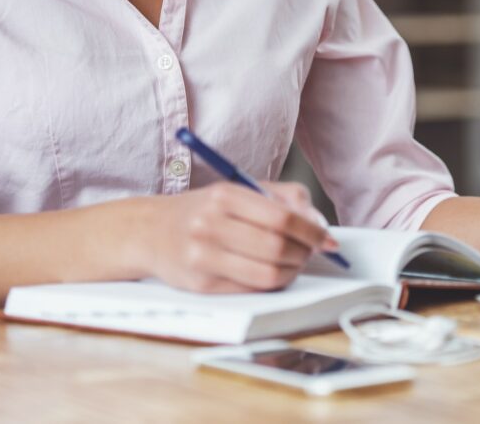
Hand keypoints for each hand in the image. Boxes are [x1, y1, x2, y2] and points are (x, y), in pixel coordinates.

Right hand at [139, 181, 335, 292]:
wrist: (152, 232)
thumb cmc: (205, 210)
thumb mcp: (240, 190)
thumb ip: (284, 198)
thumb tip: (319, 224)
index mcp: (224, 196)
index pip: (282, 217)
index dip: (312, 231)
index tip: (327, 239)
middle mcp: (210, 225)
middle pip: (277, 247)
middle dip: (305, 253)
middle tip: (312, 252)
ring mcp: (203, 256)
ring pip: (268, 274)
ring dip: (292, 271)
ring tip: (295, 263)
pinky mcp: (201, 284)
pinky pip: (251, 289)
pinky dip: (272, 283)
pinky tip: (273, 273)